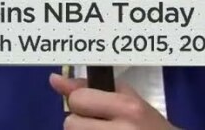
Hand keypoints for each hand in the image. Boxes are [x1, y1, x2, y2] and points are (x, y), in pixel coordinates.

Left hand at [50, 73, 176, 128]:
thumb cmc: (150, 125)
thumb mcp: (130, 100)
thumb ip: (93, 88)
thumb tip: (54, 79)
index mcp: (127, 108)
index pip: (78, 100)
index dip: (82, 102)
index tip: (93, 106)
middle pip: (70, 124)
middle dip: (80, 122)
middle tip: (98, 124)